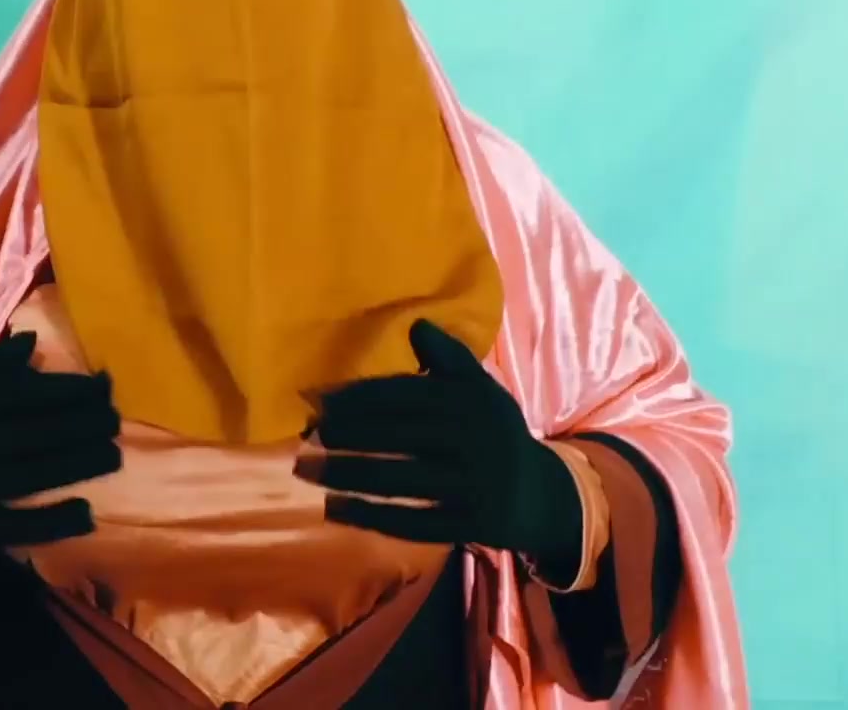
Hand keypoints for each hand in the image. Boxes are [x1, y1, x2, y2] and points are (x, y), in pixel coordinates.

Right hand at [0, 332, 120, 568]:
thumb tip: (33, 340)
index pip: (36, 393)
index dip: (77, 390)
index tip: (105, 387)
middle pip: (48, 432)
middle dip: (90, 425)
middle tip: (116, 421)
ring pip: (44, 473)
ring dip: (85, 463)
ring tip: (114, 455)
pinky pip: (25, 526)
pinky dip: (57, 520)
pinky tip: (88, 513)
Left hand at [295, 321, 581, 571]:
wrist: (543, 495)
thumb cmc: (497, 435)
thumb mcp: (483, 391)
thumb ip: (450, 360)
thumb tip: (417, 324)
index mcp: (472, 402)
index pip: (406, 395)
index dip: (359, 397)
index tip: (318, 401)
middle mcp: (473, 440)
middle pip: (397, 435)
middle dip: (346, 434)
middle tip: (306, 433)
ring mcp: (472, 484)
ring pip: (399, 478)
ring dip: (347, 474)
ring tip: (305, 468)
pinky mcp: (468, 523)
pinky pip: (412, 520)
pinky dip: (370, 515)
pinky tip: (334, 508)